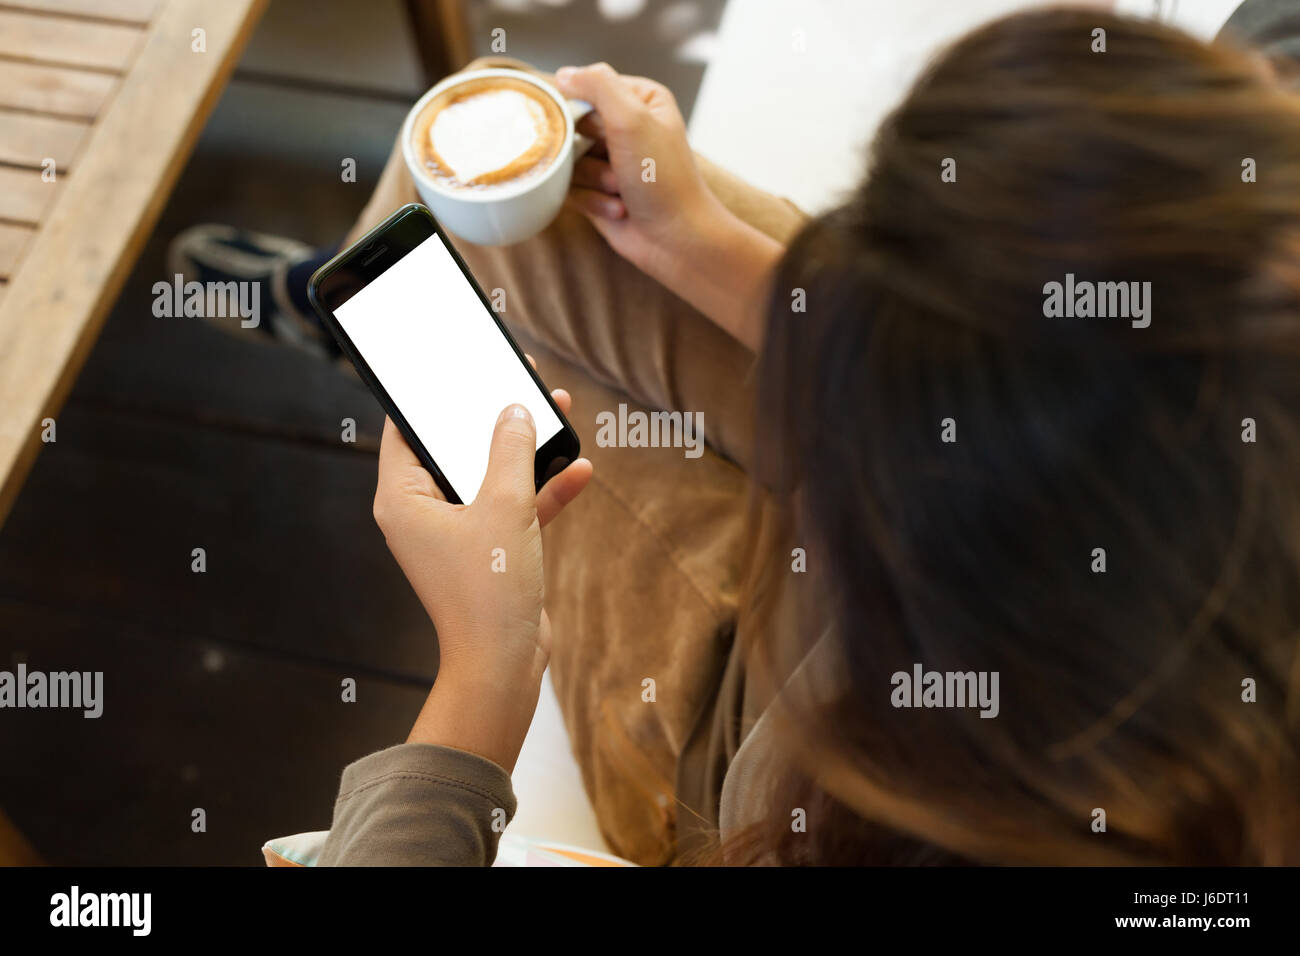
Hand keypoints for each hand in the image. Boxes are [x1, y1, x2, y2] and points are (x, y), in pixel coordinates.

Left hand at [372, 368, 591, 770]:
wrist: (504, 665)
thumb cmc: (488, 591)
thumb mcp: (504, 507)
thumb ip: (511, 451)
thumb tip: (515, 411)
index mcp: (403, 497)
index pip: (406, 427)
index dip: (433, 393)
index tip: (458, 364)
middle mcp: (424, 511)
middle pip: (455, 446)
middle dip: (492, 416)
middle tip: (517, 381)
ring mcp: (459, 531)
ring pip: (491, 474)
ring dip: (526, 450)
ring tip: (558, 412)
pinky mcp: (491, 549)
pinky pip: (514, 506)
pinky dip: (543, 490)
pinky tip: (579, 469)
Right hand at [555, 62, 786, 349]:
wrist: (675, 239)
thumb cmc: (663, 179)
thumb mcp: (632, 118)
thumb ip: (597, 85)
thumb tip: (563, 74)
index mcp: (640, 100)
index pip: (588, 87)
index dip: (585, 111)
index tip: (597, 131)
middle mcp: (626, 127)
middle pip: (573, 125)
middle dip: (590, 151)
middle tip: (617, 166)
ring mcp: (611, 160)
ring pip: (569, 159)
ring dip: (594, 179)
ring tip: (621, 191)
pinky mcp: (599, 192)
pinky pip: (572, 188)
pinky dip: (593, 201)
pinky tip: (619, 210)